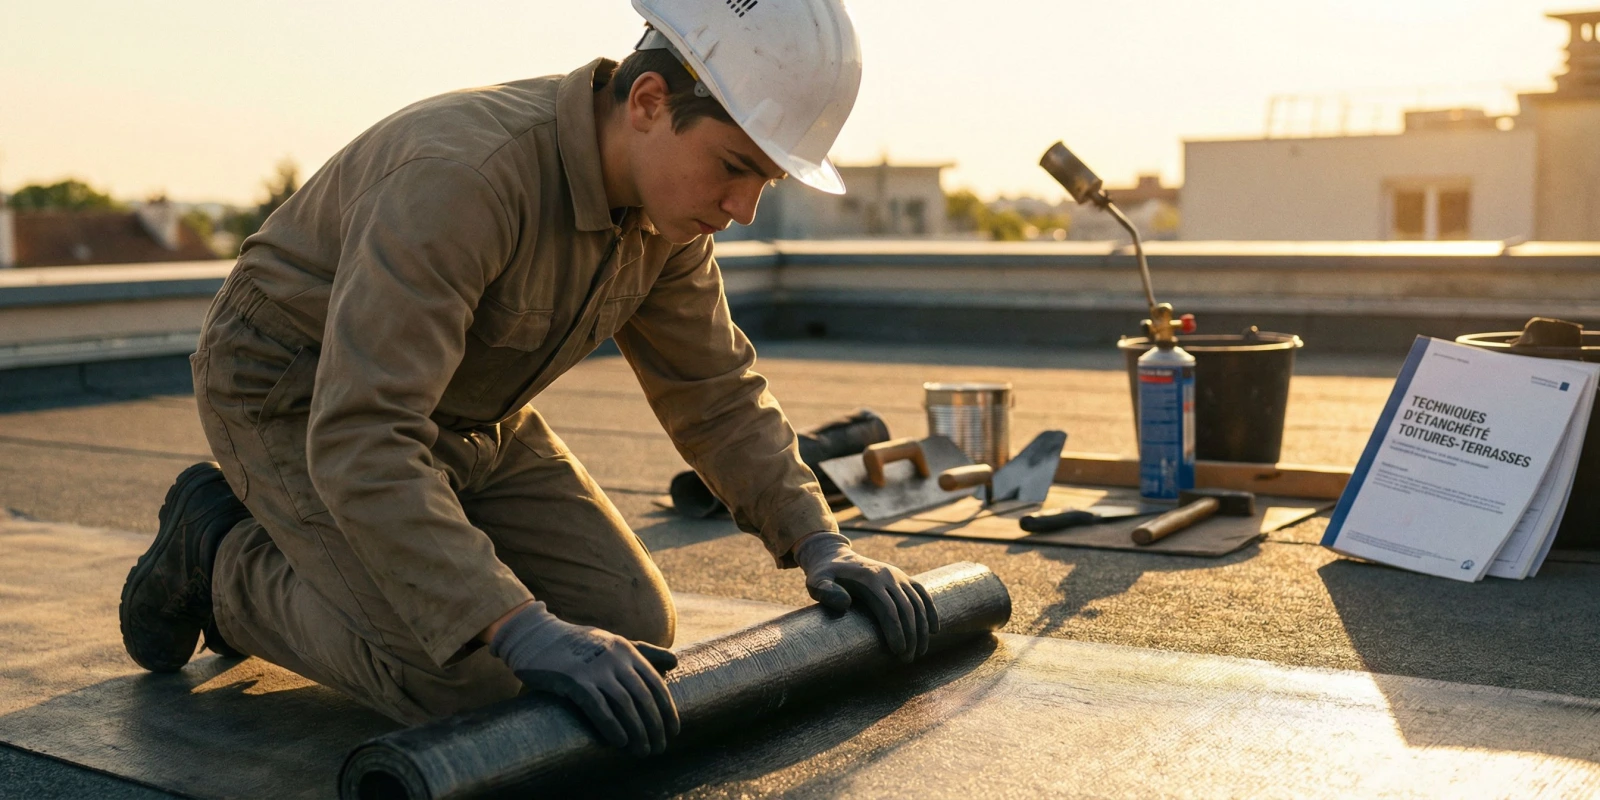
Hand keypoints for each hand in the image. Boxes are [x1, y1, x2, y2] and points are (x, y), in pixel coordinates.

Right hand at [489, 601, 679, 755]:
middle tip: (659, 748)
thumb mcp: (613, 642)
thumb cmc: (576, 644)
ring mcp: (594, 668)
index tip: (673, 731)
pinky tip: (620, 742)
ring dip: (637, 731)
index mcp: (627, 650)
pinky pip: (597, 707)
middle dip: (655, 726)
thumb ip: (644, 652)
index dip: (667, 710)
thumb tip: (675, 661)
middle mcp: (614, 658)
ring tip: (642, 751)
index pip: (656, 684)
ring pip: (625, 704)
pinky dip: (611, 726)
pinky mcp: (572, 680)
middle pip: (643, 697)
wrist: (535, 636)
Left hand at [791, 533, 938, 661]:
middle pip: (907, 608)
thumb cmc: (824, 575)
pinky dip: (931, 610)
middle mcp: (888, 576)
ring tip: (920, 652)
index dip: (896, 631)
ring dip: (923, 628)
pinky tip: (935, 630)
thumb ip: (825, 592)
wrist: (835, 556)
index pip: (889, 609)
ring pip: (918, 603)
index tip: (898, 653)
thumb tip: (845, 605)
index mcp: (870, 579)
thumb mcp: (816, 581)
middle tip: (908, 659)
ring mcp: (898, 576)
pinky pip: (922, 593)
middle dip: (911, 636)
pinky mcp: (903, 578)